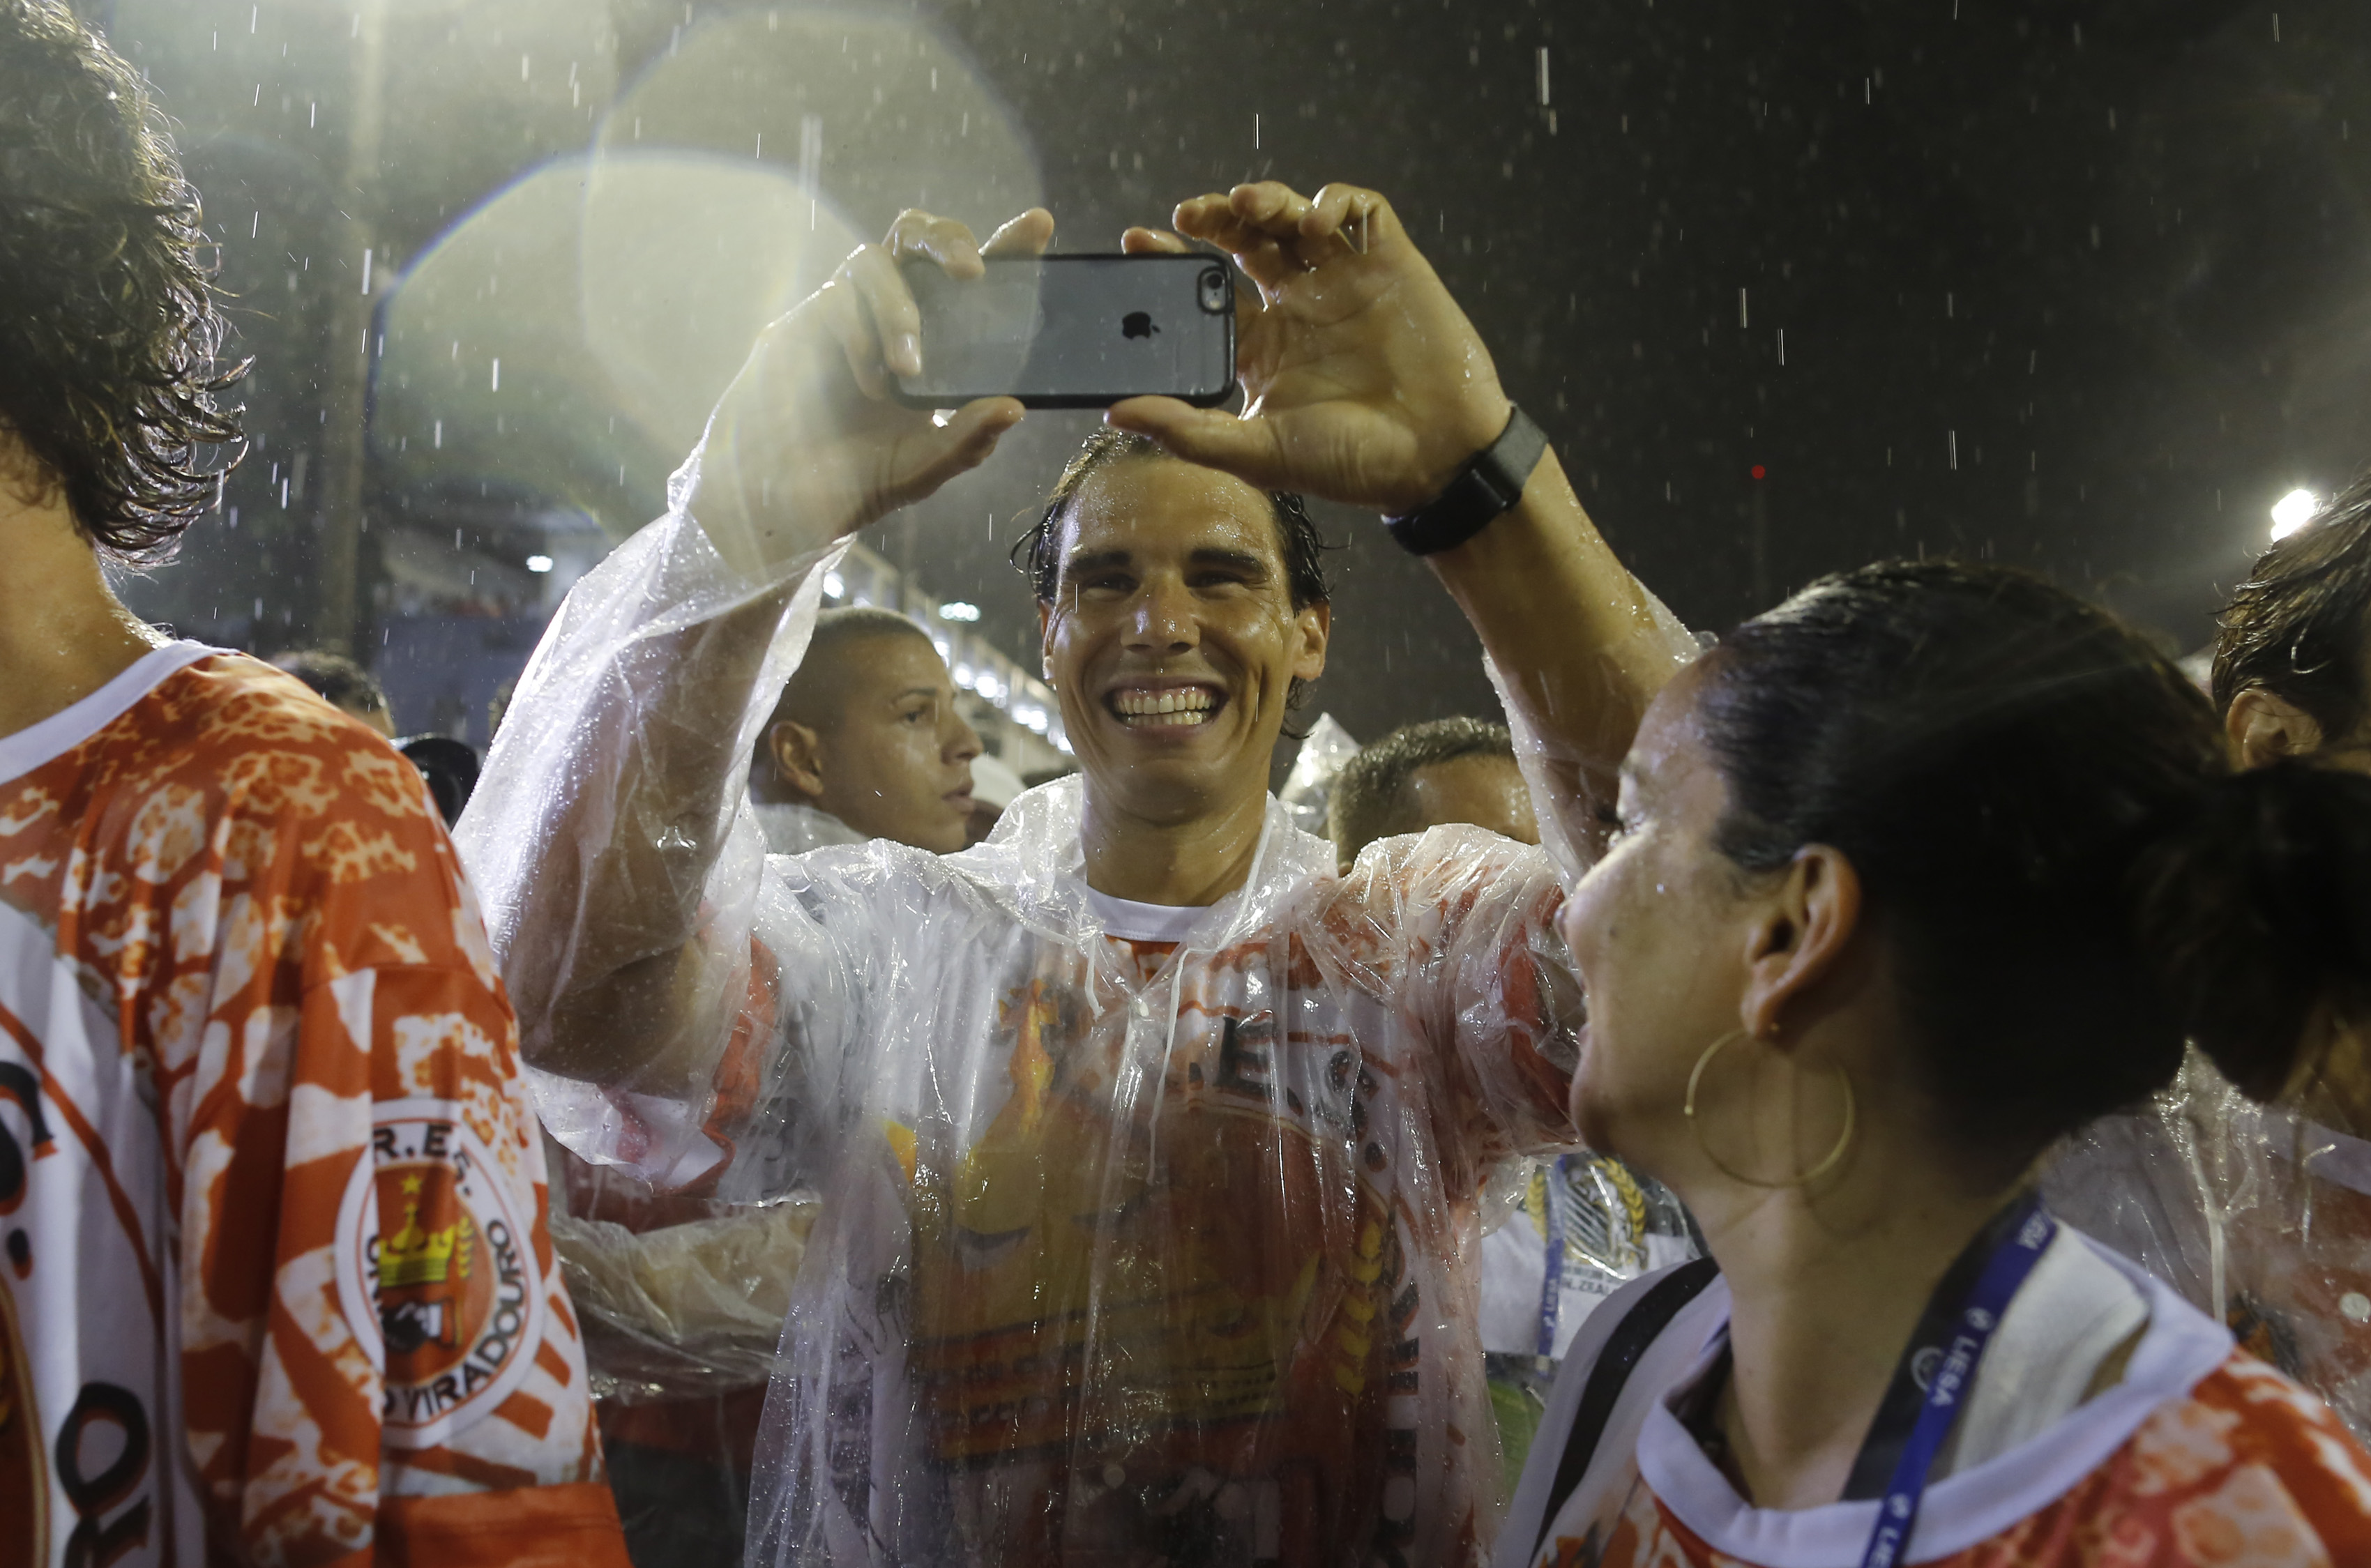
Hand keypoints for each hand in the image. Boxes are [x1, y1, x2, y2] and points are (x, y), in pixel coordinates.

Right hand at [690, 207, 1053, 575]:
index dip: (1006, 246)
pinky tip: (867, 383)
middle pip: (920, 235)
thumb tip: (1013, 408)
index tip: (1038, 225)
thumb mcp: (926, 465)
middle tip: (971, 273)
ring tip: (907, 368)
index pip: (975, 278)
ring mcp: (849, 311)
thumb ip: (968, 439)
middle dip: (949, 239)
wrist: (788, 498)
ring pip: (876, 262)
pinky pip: (836, 300)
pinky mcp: (807, 320)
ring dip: (898, 311)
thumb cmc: (861, 474)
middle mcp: (894, 311)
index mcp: (939, 337)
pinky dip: (859, 338)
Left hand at [1107, 182, 1510, 514]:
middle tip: (1188, 214)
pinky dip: (1334, 203)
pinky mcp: (1391, 265)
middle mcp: (1299, 307)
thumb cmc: (1351, 464)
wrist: (1436, 461)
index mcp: (1263, 347)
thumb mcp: (1259, 452)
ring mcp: (1344, 282)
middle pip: (1244, 240)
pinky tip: (1316, 225)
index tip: (1138, 241)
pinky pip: (1360, 212)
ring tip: (1245, 206)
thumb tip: (1116, 411)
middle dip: (1215, 218)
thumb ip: (1188, 431)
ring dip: (1266, 201)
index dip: (1174, 260)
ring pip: (1293, 217)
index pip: (1206, 290)